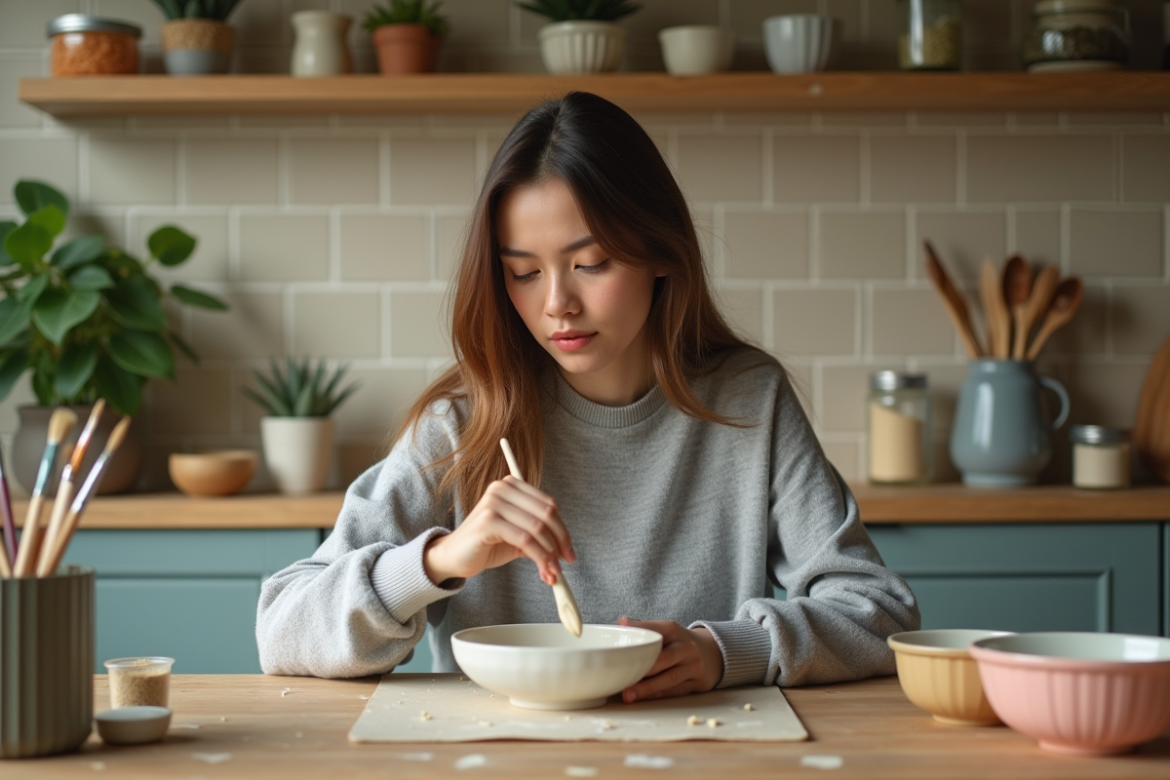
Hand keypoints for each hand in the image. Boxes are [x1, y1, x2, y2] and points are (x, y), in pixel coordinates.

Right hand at [423, 476, 574, 585]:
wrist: (453, 557)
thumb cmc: (485, 545)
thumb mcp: (518, 538)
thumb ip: (539, 537)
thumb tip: (565, 551)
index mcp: (511, 486)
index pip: (548, 505)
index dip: (563, 529)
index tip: (568, 551)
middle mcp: (502, 489)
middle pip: (546, 513)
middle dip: (561, 540)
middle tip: (567, 561)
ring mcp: (494, 502)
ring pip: (537, 528)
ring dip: (550, 553)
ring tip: (553, 572)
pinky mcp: (488, 520)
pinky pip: (525, 539)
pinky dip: (539, 556)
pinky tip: (543, 569)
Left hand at [617, 617, 723, 703]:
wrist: (713, 653)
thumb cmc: (679, 643)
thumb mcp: (668, 632)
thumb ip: (646, 628)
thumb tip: (621, 623)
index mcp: (675, 631)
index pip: (657, 628)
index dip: (640, 627)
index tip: (622, 627)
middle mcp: (686, 647)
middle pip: (664, 658)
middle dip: (644, 668)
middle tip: (622, 676)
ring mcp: (693, 666)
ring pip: (669, 678)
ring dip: (647, 688)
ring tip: (628, 694)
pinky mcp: (697, 683)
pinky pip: (674, 691)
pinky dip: (657, 695)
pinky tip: (643, 698)